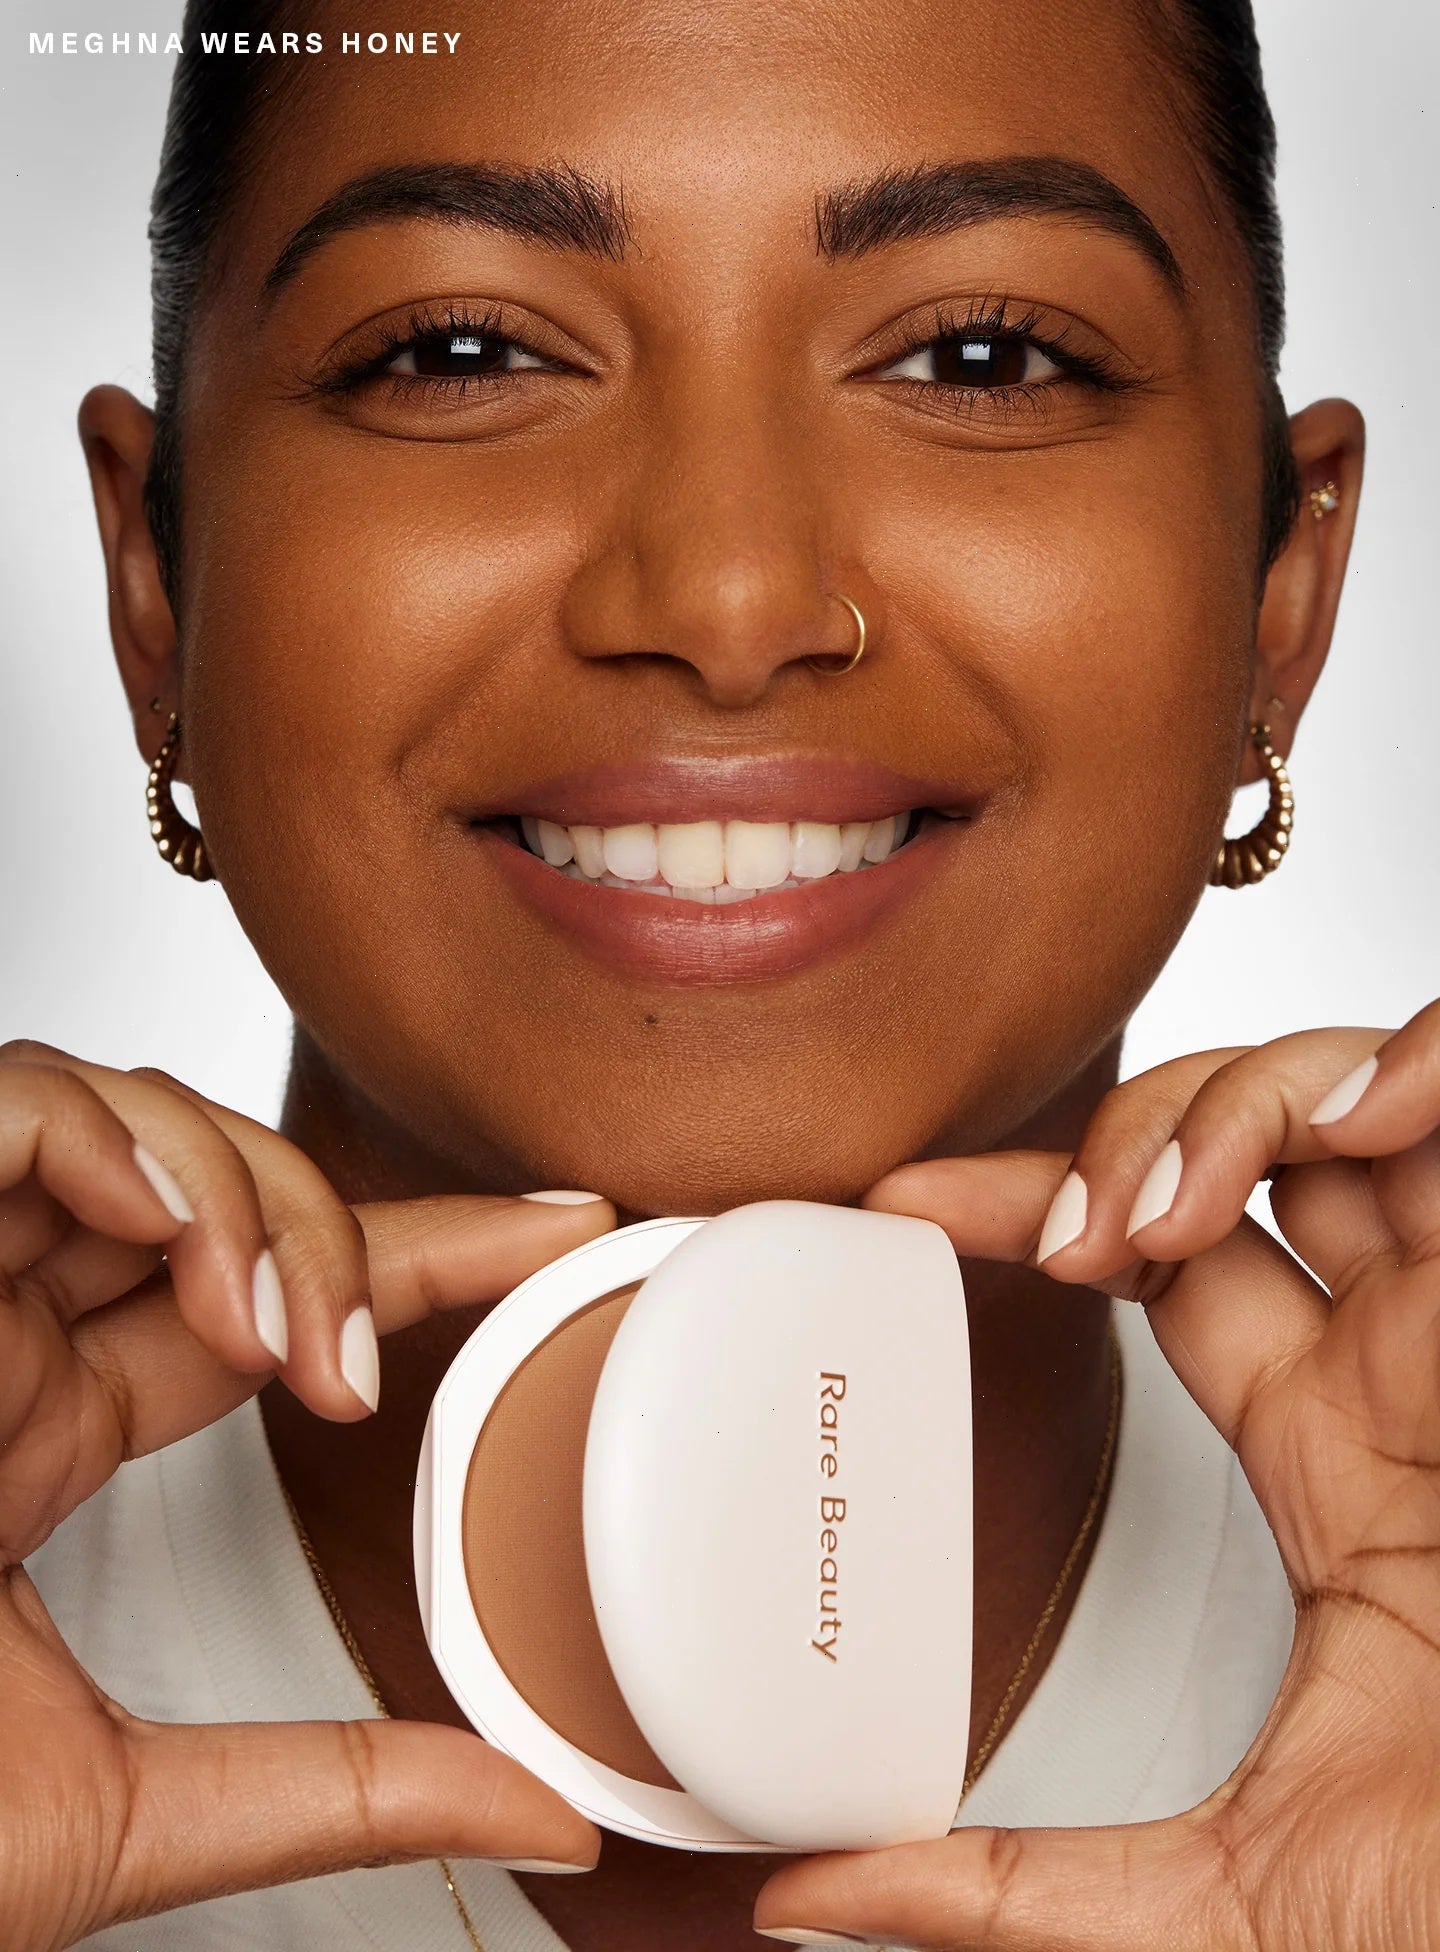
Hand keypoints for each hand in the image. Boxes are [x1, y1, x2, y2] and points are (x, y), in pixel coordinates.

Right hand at [0, 1041, 612, 1951]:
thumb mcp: (127, 1814)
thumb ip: (337, 1791)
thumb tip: (537, 1806)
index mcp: (38, 1433)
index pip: (259, 1299)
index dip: (417, 1255)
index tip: (563, 1232)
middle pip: (209, 1190)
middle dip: (332, 1227)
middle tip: (357, 1357)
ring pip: (126, 1121)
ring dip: (235, 1194)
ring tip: (275, 1327)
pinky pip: (3, 1105)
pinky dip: (116, 1140)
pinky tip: (179, 1237)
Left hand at [754, 999, 1439, 1950]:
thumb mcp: (1238, 1892)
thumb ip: (1018, 1884)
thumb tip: (808, 1889)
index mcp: (1330, 1452)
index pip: (1157, 1262)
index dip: (1032, 1205)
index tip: (901, 1203)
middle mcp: (1400, 1355)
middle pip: (1236, 1144)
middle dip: (1126, 1136)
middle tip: (1065, 1238)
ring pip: (1342, 1088)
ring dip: (1235, 1102)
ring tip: (1168, 1210)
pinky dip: (1414, 1063)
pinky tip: (1354, 1123)